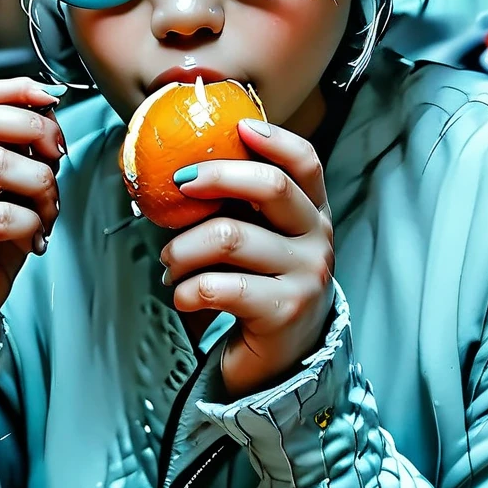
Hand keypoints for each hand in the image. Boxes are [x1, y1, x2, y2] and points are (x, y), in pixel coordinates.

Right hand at [0, 77, 65, 372]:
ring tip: (48, 213)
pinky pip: (1, 217)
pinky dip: (31, 226)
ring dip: (41, 187)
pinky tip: (34, 241)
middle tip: (58, 159)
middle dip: (35, 132)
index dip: (17, 90)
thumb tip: (52, 114)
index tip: (54, 99)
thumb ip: (25, 155)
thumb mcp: (14, 192)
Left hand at [160, 119, 335, 398]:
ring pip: (229, 236)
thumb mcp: (257, 236)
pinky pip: (219, 286)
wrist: (281, 361)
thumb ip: (236, 203)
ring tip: (170, 263)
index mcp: (311, 211)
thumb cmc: (257, 284)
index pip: (305, 161)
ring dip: (182, 248)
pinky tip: (181, 295)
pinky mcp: (284, 312)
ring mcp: (306, 276)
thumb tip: (178, 163)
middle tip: (178, 184)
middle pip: (270, 186)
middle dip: (214, 177)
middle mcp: (317, 238)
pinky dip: (186, 289)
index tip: (237, 127)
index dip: (273, 138)